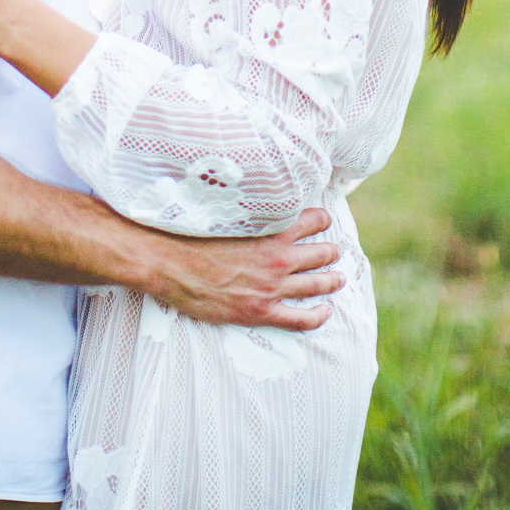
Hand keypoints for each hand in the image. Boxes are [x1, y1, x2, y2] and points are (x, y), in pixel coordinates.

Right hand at [150, 208, 343, 330]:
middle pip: (320, 253)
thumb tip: (254, 191)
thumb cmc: (192, 233)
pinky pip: (300, 318)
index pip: (312, 220)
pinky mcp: (261, 311)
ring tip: (339, 278)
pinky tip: (325, 311)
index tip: (324, 219)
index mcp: (270, 230)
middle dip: (331, 251)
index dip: (322, 219)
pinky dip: (318, 315)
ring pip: (316, 284)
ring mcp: (271, 287)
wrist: (170, 264)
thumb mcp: (226, 211)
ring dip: (332, 280)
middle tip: (334, 251)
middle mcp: (277, 257)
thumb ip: (248, 206)